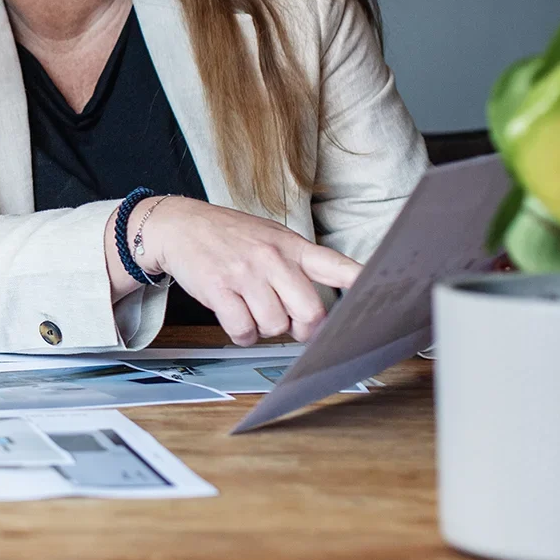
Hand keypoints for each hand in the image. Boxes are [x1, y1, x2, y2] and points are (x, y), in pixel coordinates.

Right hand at [119, 197, 360, 345]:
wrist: (179, 225)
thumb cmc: (229, 236)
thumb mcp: (270, 238)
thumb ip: (298, 266)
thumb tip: (320, 310)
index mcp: (291, 245)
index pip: (337, 266)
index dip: (363, 286)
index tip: (381, 303)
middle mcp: (272, 258)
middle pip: (311, 312)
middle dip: (303, 330)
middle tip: (291, 325)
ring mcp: (245, 273)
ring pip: (274, 326)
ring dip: (265, 329)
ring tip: (252, 311)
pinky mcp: (219, 288)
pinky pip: (243, 330)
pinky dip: (242, 334)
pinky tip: (236, 319)